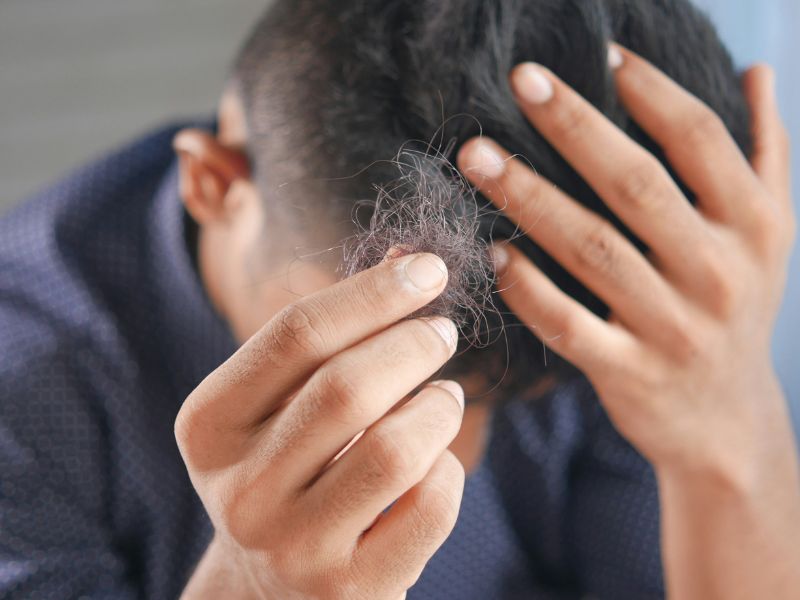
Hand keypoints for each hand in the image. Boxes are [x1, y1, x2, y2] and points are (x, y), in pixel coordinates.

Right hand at [176, 253, 464, 599]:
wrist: (272, 587)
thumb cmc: (287, 467)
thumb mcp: (282, 403)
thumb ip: (335, 333)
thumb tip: (411, 258)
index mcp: (210, 426)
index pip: (295, 335)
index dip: (372, 293)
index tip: (429, 269)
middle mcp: (241, 490)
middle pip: (347, 387)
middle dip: (413, 344)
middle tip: (442, 332)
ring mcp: (294, 547)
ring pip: (396, 449)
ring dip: (440, 407)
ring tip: (446, 396)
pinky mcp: (351, 590)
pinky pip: (430, 507)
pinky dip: (449, 470)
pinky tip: (437, 461)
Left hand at [457, 46, 798, 597]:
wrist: (726, 421)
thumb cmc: (736, 309)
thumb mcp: (768, 235)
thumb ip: (764, 153)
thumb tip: (755, 71)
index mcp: (753, 226)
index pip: (699, 139)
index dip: (650, 90)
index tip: (600, 50)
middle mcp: (718, 272)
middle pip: (636, 184)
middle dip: (573, 127)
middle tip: (519, 80)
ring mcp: (673, 327)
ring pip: (591, 249)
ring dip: (529, 197)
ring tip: (476, 157)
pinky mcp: (630, 373)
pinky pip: (569, 323)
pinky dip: (527, 287)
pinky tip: (494, 251)